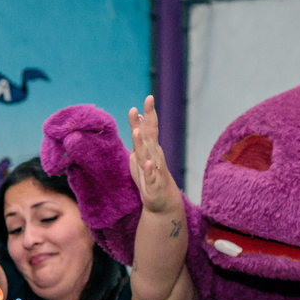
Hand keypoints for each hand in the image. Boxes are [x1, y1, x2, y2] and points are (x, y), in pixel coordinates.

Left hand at [128, 96, 180, 213]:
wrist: (162, 202)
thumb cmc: (150, 176)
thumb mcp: (140, 153)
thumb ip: (139, 135)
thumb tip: (137, 115)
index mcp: (151, 148)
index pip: (150, 127)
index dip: (149, 113)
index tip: (148, 97)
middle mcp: (154, 155)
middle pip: (151, 135)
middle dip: (148, 119)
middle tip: (149, 102)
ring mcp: (154, 169)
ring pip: (147, 154)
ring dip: (142, 143)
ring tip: (137, 131)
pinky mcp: (153, 185)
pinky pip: (150, 176)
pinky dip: (148, 170)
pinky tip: (146, 163)